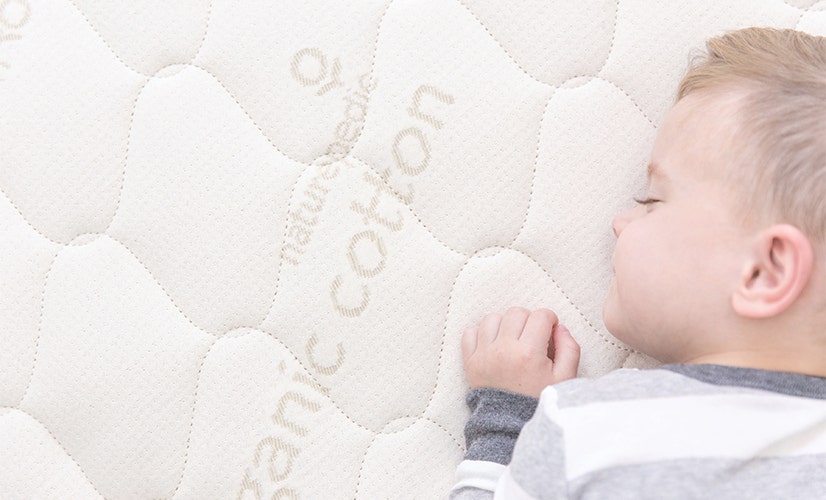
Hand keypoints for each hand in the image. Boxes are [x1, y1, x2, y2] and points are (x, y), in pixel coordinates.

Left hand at [461, 307, 580, 397]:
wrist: (509, 426)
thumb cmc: (538, 402)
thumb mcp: (565, 380)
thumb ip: (569, 349)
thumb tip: (560, 328)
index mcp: (529, 353)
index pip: (541, 316)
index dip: (550, 320)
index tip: (550, 332)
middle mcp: (504, 349)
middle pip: (517, 313)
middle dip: (529, 320)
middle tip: (533, 337)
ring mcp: (484, 354)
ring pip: (493, 318)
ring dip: (505, 323)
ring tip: (513, 339)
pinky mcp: (470, 361)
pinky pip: (470, 332)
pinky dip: (481, 333)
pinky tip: (493, 343)